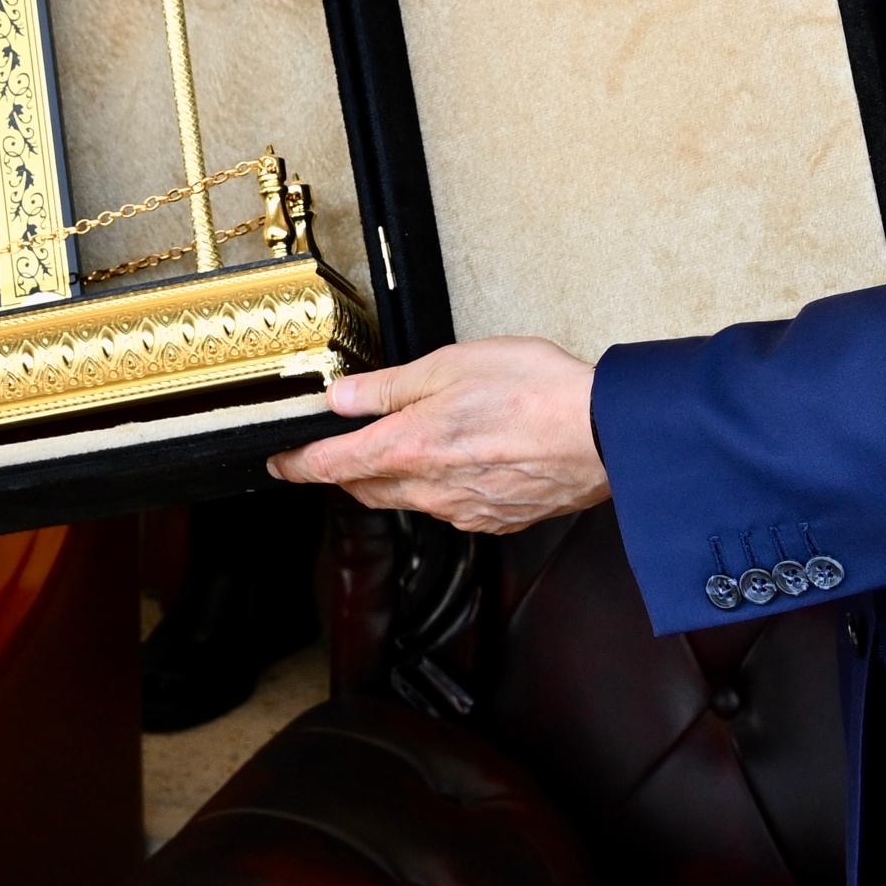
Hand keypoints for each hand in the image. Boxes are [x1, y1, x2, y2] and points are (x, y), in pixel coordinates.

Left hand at [270, 335, 607, 531]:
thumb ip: (388, 388)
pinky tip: (462, 463)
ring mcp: (465, 511)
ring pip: (409, 500)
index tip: (280, 463)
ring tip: (408, 447)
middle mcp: (430, 490)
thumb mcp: (449, 366)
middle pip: (366, 489)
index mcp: (408, 449)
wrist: (606, 435)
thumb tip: (340, 399)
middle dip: (344, 472)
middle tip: (337, 451)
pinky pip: (452, 509)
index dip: (299, 465)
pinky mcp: (498, 520)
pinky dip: (441, 489)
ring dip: (395, 479)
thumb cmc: (534, 389)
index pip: (332, 466)